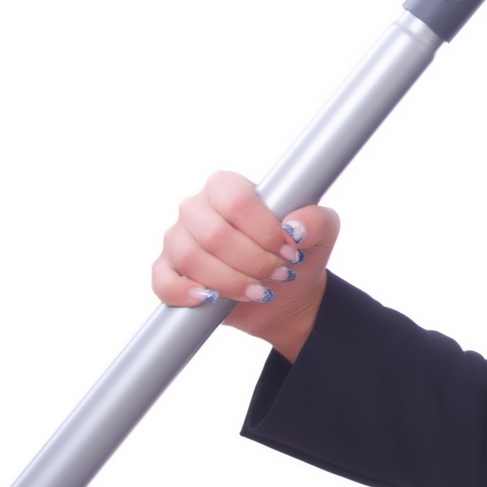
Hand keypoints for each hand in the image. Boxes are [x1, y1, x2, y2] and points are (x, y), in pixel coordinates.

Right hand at [152, 171, 338, 361]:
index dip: (264, 231)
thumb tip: (295, 228)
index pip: (237, 201)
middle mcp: (197, 209)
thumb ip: (317, 220)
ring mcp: (177, 240)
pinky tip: (212, 299)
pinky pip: (164, 282)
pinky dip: (188, 294)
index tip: (288, 250)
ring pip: (192, 259)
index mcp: (228, 187)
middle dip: (253, 262)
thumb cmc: (298, 253)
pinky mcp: (167, 272)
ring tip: (259, 290)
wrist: (286, 293)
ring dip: (231, 281)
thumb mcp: (322, 233)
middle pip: (214, 234)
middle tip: (278, 273)